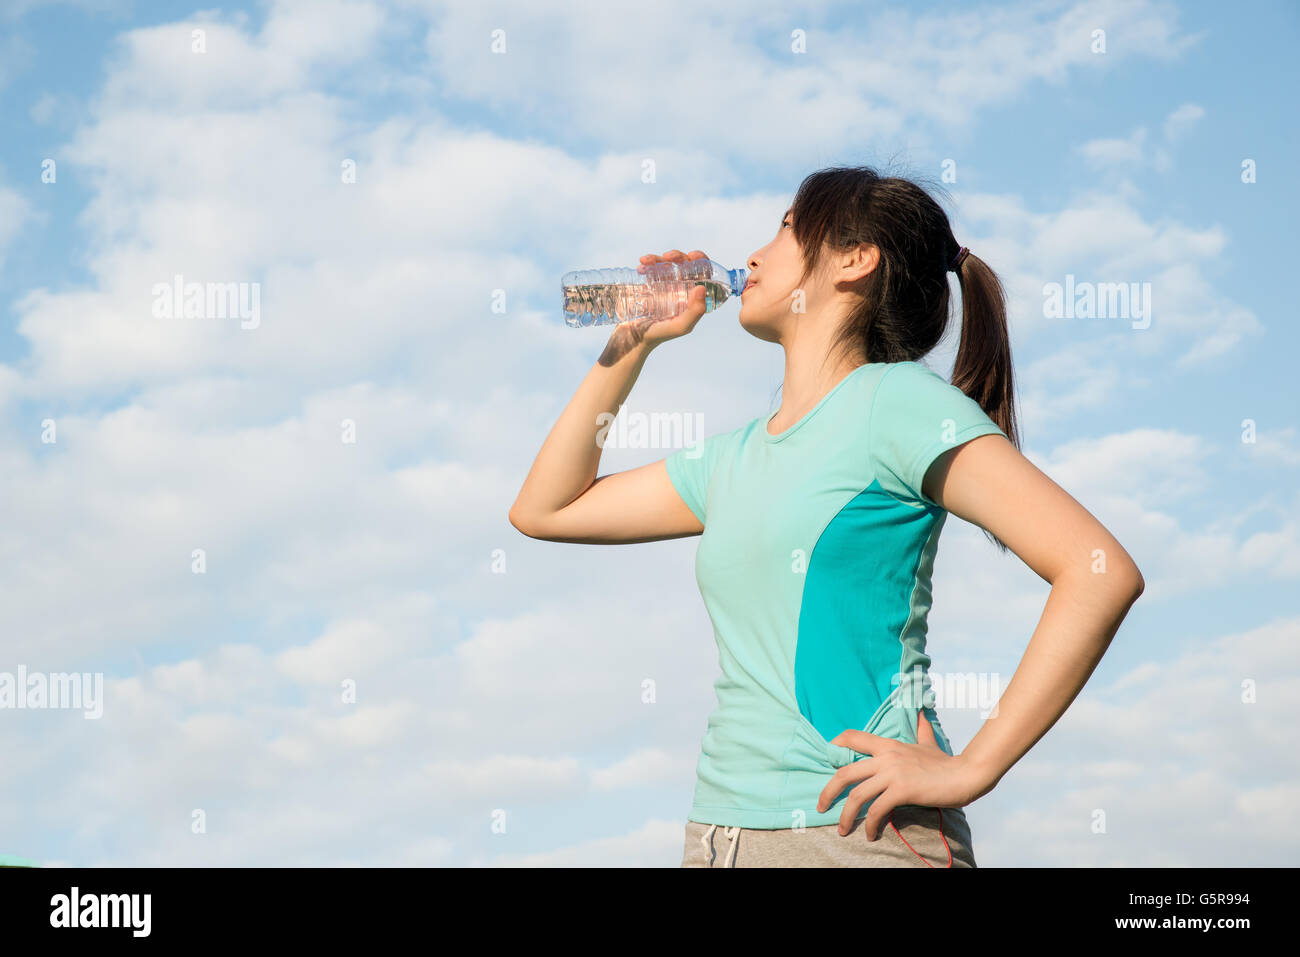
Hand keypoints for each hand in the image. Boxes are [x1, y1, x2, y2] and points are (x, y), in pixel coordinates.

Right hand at [597, 249, 708, 365]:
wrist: (631, 338)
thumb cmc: (658, 335)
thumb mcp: (679, 327)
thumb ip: (694, 312)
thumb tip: (702, 287)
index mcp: (693, 299)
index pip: (704, 275)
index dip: (702, 261)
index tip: (693, 256)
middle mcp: (681, 291)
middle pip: (685, 265)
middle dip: (678, 256)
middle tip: (668, 256)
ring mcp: (665, 287)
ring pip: (668, 264)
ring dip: (659, 258)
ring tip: (647, 261)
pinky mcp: (650, 285)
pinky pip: (652, 268)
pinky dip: (648, 263)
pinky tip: (641, 266)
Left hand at [815, 710, 987, 838]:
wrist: (966, 774)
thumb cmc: (946, 762)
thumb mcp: (928, 743)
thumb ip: (921, 729)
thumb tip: (921, 714)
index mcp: (888, 745)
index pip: (852, 737)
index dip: (835, 746)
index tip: (826, 760)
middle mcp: (886, 757)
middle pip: (845, 773)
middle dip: (828, 792)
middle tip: (821, 806)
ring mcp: (893, 774)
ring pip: (857, 795)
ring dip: (846, 816)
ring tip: (843, 830)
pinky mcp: (902, 791)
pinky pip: (877, 810)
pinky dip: (870, 825)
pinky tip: (870, 834)